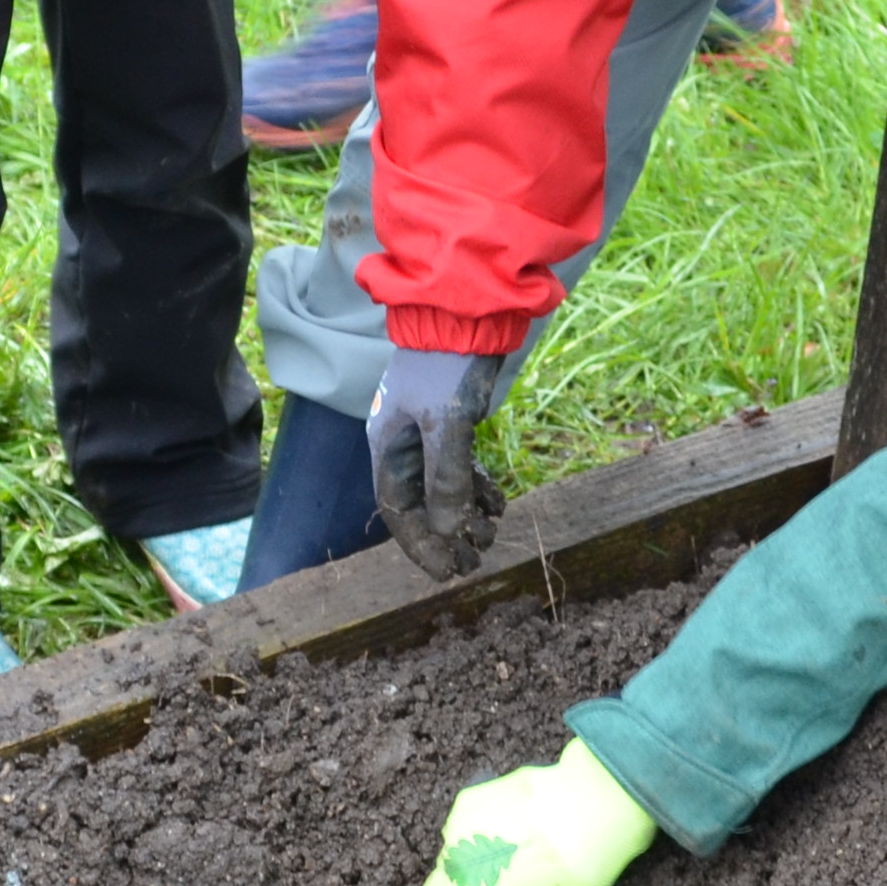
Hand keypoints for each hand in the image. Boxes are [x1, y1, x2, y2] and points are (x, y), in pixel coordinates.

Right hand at [367, 346, 508, 577]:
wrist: (466, 313)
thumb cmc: (446, 366)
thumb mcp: (447, 424)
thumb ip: (447, 480)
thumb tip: (451, 534)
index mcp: (388, 446)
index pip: (398, 510)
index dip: (421, 546)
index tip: (447, 573)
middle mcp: (404, 445)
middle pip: (421, 505)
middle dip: (446, 536)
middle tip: (475, 561)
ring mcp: (428, 433)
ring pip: (443, 488)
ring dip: (466, 515)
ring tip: (491, 534)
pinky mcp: (453, 422)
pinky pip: (461, 468)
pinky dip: (478, 488)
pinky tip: (498, 504)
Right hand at [417, 739, 658, 885]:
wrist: (592, 806)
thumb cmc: (577, 871)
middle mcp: (453, 866)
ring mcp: (457, 830)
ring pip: (446, 862)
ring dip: (462, 874)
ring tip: (500, 870)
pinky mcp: (468, 801)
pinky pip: (459, 829)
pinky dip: (473, 840)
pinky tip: (506, 838)